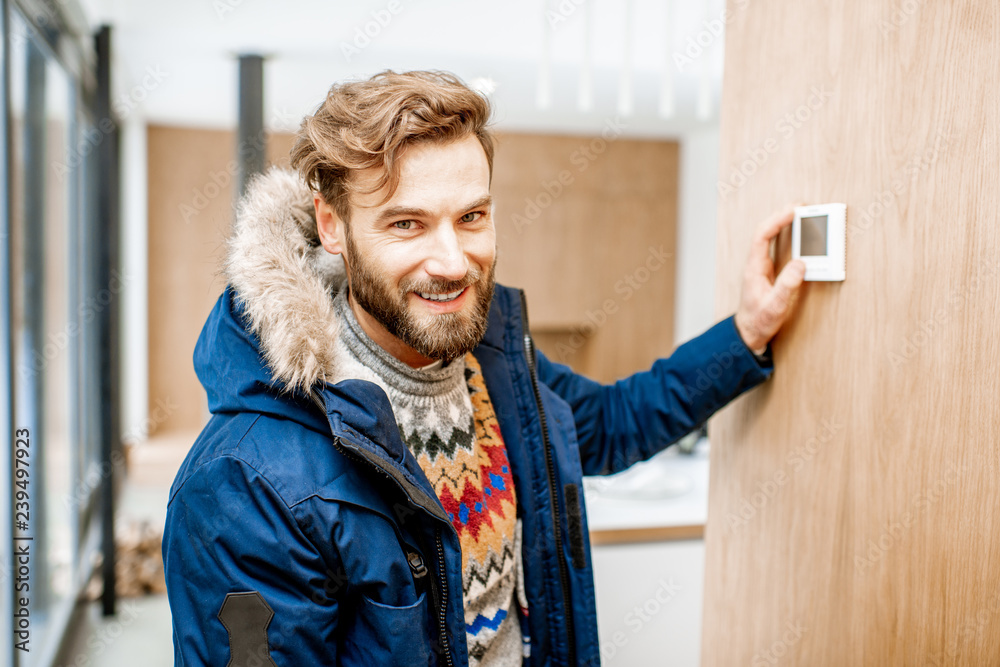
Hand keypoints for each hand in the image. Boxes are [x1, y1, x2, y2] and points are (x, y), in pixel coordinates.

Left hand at [734, 205, 806, 352]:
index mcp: (754, 269)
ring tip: (800, 213)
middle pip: (765, 232)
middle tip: (800, 206)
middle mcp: (756, 264)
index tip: (793, 211)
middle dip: (781, 217)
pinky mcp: (768, 272)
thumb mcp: (775, 306)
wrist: (749, 333)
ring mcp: (761, 267)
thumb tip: (800, 264)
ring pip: (770, 238)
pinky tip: (797, 233)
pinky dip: (786, 236)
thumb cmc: (759, 321)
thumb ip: (787, 286)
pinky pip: (775, 247)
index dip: (776, 221)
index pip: (762, 237)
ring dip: (783, 224)